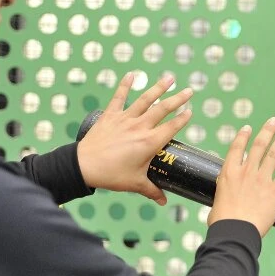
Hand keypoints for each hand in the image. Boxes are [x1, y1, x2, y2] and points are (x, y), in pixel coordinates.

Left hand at [77, 73, 192, 203]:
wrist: (84, 166)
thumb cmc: (111, 175)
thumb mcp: (135, 184)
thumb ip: (152, 190)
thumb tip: (164, 201)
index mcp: (149, 143)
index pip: (172, 127)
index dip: (183, 119)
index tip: (191, 112)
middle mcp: (140, 127)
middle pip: (163, 109)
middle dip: (178, 99)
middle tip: (190, 90)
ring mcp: (125, 119)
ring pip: (145, 99)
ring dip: (158, 87)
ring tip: (170, 78)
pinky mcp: (111, 116)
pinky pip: (119, 97)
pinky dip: (125, 85)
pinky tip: (131, 74)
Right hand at [208, 117, 274, 236]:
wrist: (236, 230)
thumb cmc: (223, 222)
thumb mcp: (217, 201)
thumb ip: (224, 195)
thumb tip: (222, 201)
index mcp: (229, 173)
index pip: (236, 148)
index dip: (243, 136)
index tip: (248, 128)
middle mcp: (246, 171)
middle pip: (258, 146)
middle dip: (267, 131)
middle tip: (274, 121)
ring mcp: (262, 179)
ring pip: (274, 153)